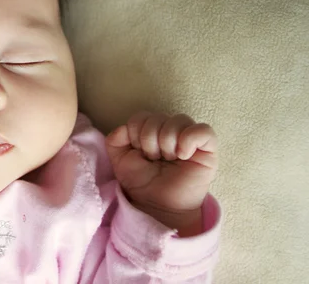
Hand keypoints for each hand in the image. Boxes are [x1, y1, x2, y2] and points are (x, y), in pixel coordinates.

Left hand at [105, 112, 217, 235]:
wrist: (158, 206)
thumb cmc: (142, 182)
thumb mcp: (120, 161)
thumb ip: (115, 140)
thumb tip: (124, 128)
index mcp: (151, 130)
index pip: (141, 117)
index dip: (135, 134)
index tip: (139, 154)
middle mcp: (170, 130)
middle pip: (158, 118)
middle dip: (150, 141)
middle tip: (155, 160)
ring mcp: (190, 138)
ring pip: (179, 120)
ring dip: (167, 143)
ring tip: (169, 160)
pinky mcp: (208, 148)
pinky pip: (203, 130)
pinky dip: (189, 140)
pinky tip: (182, 156)